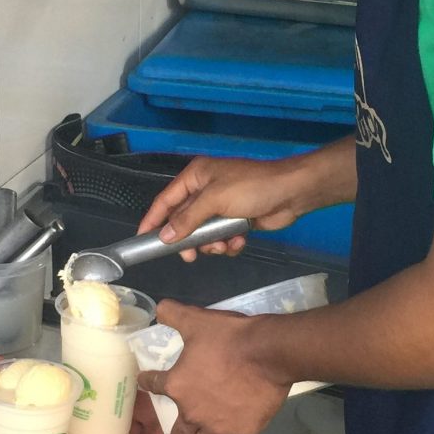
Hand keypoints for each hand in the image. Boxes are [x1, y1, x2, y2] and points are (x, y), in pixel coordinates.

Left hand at [136, 302, 289, 433]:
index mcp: (177, 386)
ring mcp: (219, 427)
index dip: (147, 381)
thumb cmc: (229, 337)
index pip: (152, 386)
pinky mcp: (245, 433)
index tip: (147, 380)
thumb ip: (173, 315)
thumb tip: (159, 309)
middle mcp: (193, 413)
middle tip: (185, 422)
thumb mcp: (196, 320)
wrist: (268, 352)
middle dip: (179, 430)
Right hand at [137, 155, 312, 261]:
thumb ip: (187, 218)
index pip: (166, 201)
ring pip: (204, 234)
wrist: (291, 193)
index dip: (153, 220)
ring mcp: (222, 206)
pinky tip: (239, 240)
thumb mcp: (215, 200)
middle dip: (190, 239)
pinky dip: (229, 242)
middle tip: (191, 256)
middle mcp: (205, 190)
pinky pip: (222, 237)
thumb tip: (165, 236)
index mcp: (196, 177)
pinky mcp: (237, 220)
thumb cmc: (251, 188)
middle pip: (184, 222)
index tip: (142, 239)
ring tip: (224, 243)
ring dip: (212, 243)